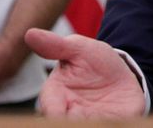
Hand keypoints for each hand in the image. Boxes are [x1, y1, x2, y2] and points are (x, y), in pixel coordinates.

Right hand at [24, 28, 144, 118]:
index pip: (50, 110)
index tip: (62, 114)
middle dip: (72, 122)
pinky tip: (116, 121)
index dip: (55, 114)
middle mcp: (72, 115)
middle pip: (65, 124)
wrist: (122, 72)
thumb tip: (30, 33)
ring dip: (94, 123)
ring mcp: (93, 121)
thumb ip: (56, 46)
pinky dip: (114, 124)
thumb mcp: (79, 49)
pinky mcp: (116, 123)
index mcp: (57, 97)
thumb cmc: (93, 61)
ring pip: (89, 126)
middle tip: (81, 115)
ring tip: (101, 120)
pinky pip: (114, 126)